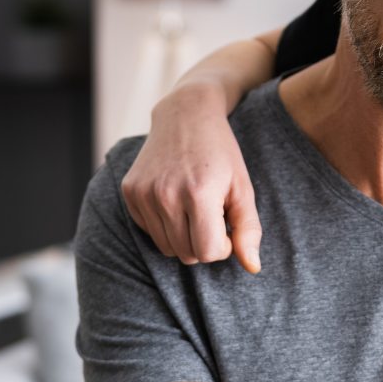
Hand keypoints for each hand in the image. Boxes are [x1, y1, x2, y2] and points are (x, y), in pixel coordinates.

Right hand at [121, 83, 262, 271]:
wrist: (186, 114)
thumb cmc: (221, 154)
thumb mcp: (243, 188)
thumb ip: (249, 230)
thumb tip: (253, 268)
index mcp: (198, 194)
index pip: (209, 252)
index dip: (224, 246)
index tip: (228, 225)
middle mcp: (166, 195)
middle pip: (187, 254)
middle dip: (205, 242)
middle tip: (213, 215)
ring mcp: (143, 193)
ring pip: (167, 247)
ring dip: (185, 236)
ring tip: (195, 208)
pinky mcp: (130, 192)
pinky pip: (150, 231)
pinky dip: (165, 224)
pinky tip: (175, 199)